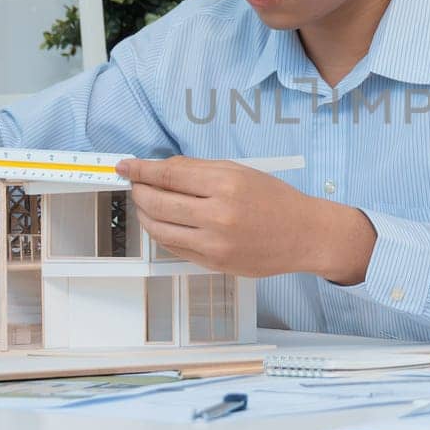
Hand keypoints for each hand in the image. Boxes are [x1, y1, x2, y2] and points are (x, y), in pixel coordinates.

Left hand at [117, 156, 376, 283]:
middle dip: (139, 191)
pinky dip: (162, 233)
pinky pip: (174, 246)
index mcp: (226, 184)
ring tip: (146, 204)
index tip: (125, 166)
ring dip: (145, 214)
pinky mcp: (213, 262)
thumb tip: (161, 168)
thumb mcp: (241, 172)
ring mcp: (214, 242)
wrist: (304, 235)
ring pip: (160, 227)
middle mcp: (218, 214)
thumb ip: (200, 170)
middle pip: (158, 201)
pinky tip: (163, 223)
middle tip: (135, 185)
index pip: (169, 174)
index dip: (141, 169)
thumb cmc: (276, 200)